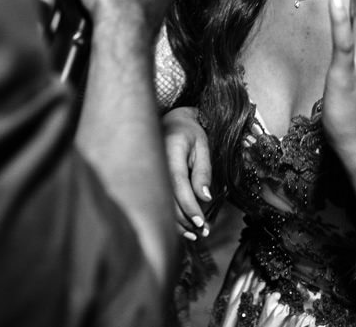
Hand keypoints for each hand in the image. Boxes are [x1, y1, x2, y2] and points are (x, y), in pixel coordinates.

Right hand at [163, 106, 212, 239]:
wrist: (172, 121)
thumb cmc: (191, 132)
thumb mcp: (203, 147)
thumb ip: (203, 171)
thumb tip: (205, 198)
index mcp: (170, 151)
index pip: (178, 184)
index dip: (188, 205)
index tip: (200, 222)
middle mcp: (155, 163)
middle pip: (167, 198)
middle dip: (185, 220)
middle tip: (202, 232)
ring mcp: (150, 171)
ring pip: (161, 203)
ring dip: (178, 222)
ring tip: (196, 234)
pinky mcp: (150, 179)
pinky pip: (159, 200)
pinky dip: (171, 216)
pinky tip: (183, 227)